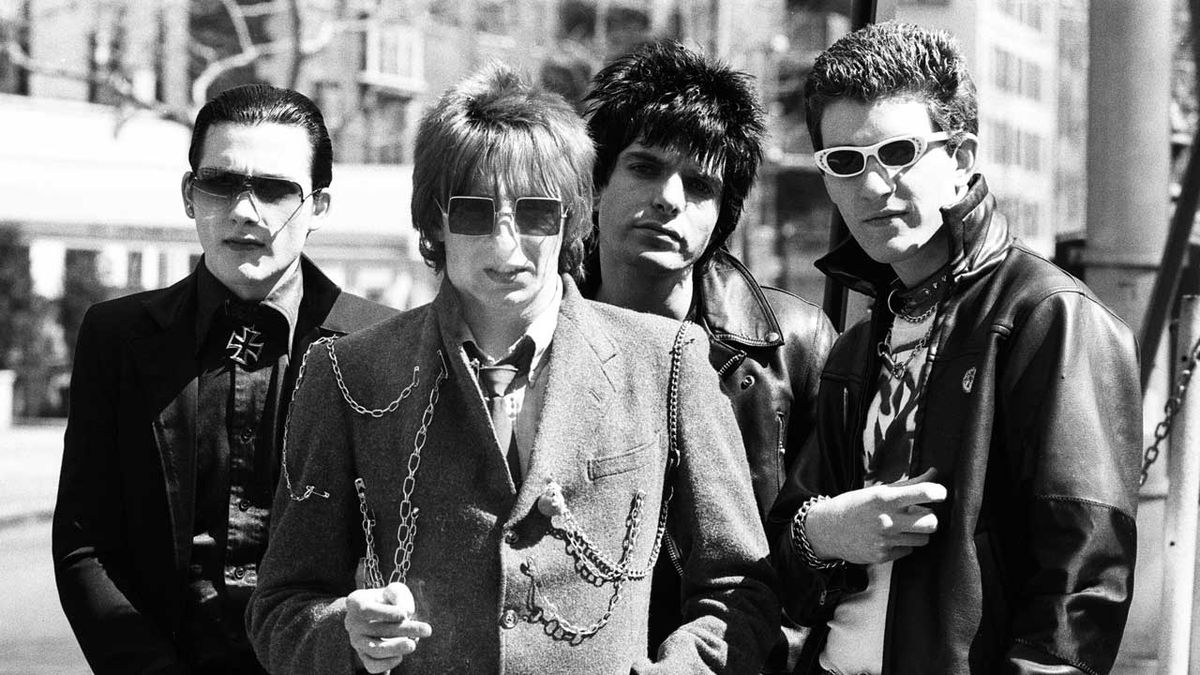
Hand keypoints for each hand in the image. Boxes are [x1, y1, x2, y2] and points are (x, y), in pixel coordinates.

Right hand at [344, 582, 432, 672]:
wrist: (378, 613)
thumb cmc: (388, 599)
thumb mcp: (395, 590)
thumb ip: (400, 596)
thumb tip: (407, 613)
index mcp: (355, 602)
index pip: (367, 610)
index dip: (386, 613)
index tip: (405, 614)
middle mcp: (352, 623)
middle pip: (375, 630)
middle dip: (403, 630)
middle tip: (427, 630)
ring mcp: (356, 641)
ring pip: (374, 649)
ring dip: (396, 648)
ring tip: (413, 644)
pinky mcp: (363, 656)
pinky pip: (372, 665)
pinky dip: (386, 664)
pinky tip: (400, 656)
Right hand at [805, 468, 946, 564]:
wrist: (828, 529)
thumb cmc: (856, 505)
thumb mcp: (879, 491)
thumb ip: (909, 484)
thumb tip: (935, 473)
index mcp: (886, 498)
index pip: (925, 493)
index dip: (939, 492)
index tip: (939, 493)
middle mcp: (887, 519)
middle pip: (932, 522)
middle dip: (931, 518)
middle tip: (921, 514)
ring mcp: (885, 540)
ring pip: (924, 539)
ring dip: (918, 532)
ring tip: (905, 526)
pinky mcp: (883, 556)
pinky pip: (909, 550)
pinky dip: (904, 544)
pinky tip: (891, 538)